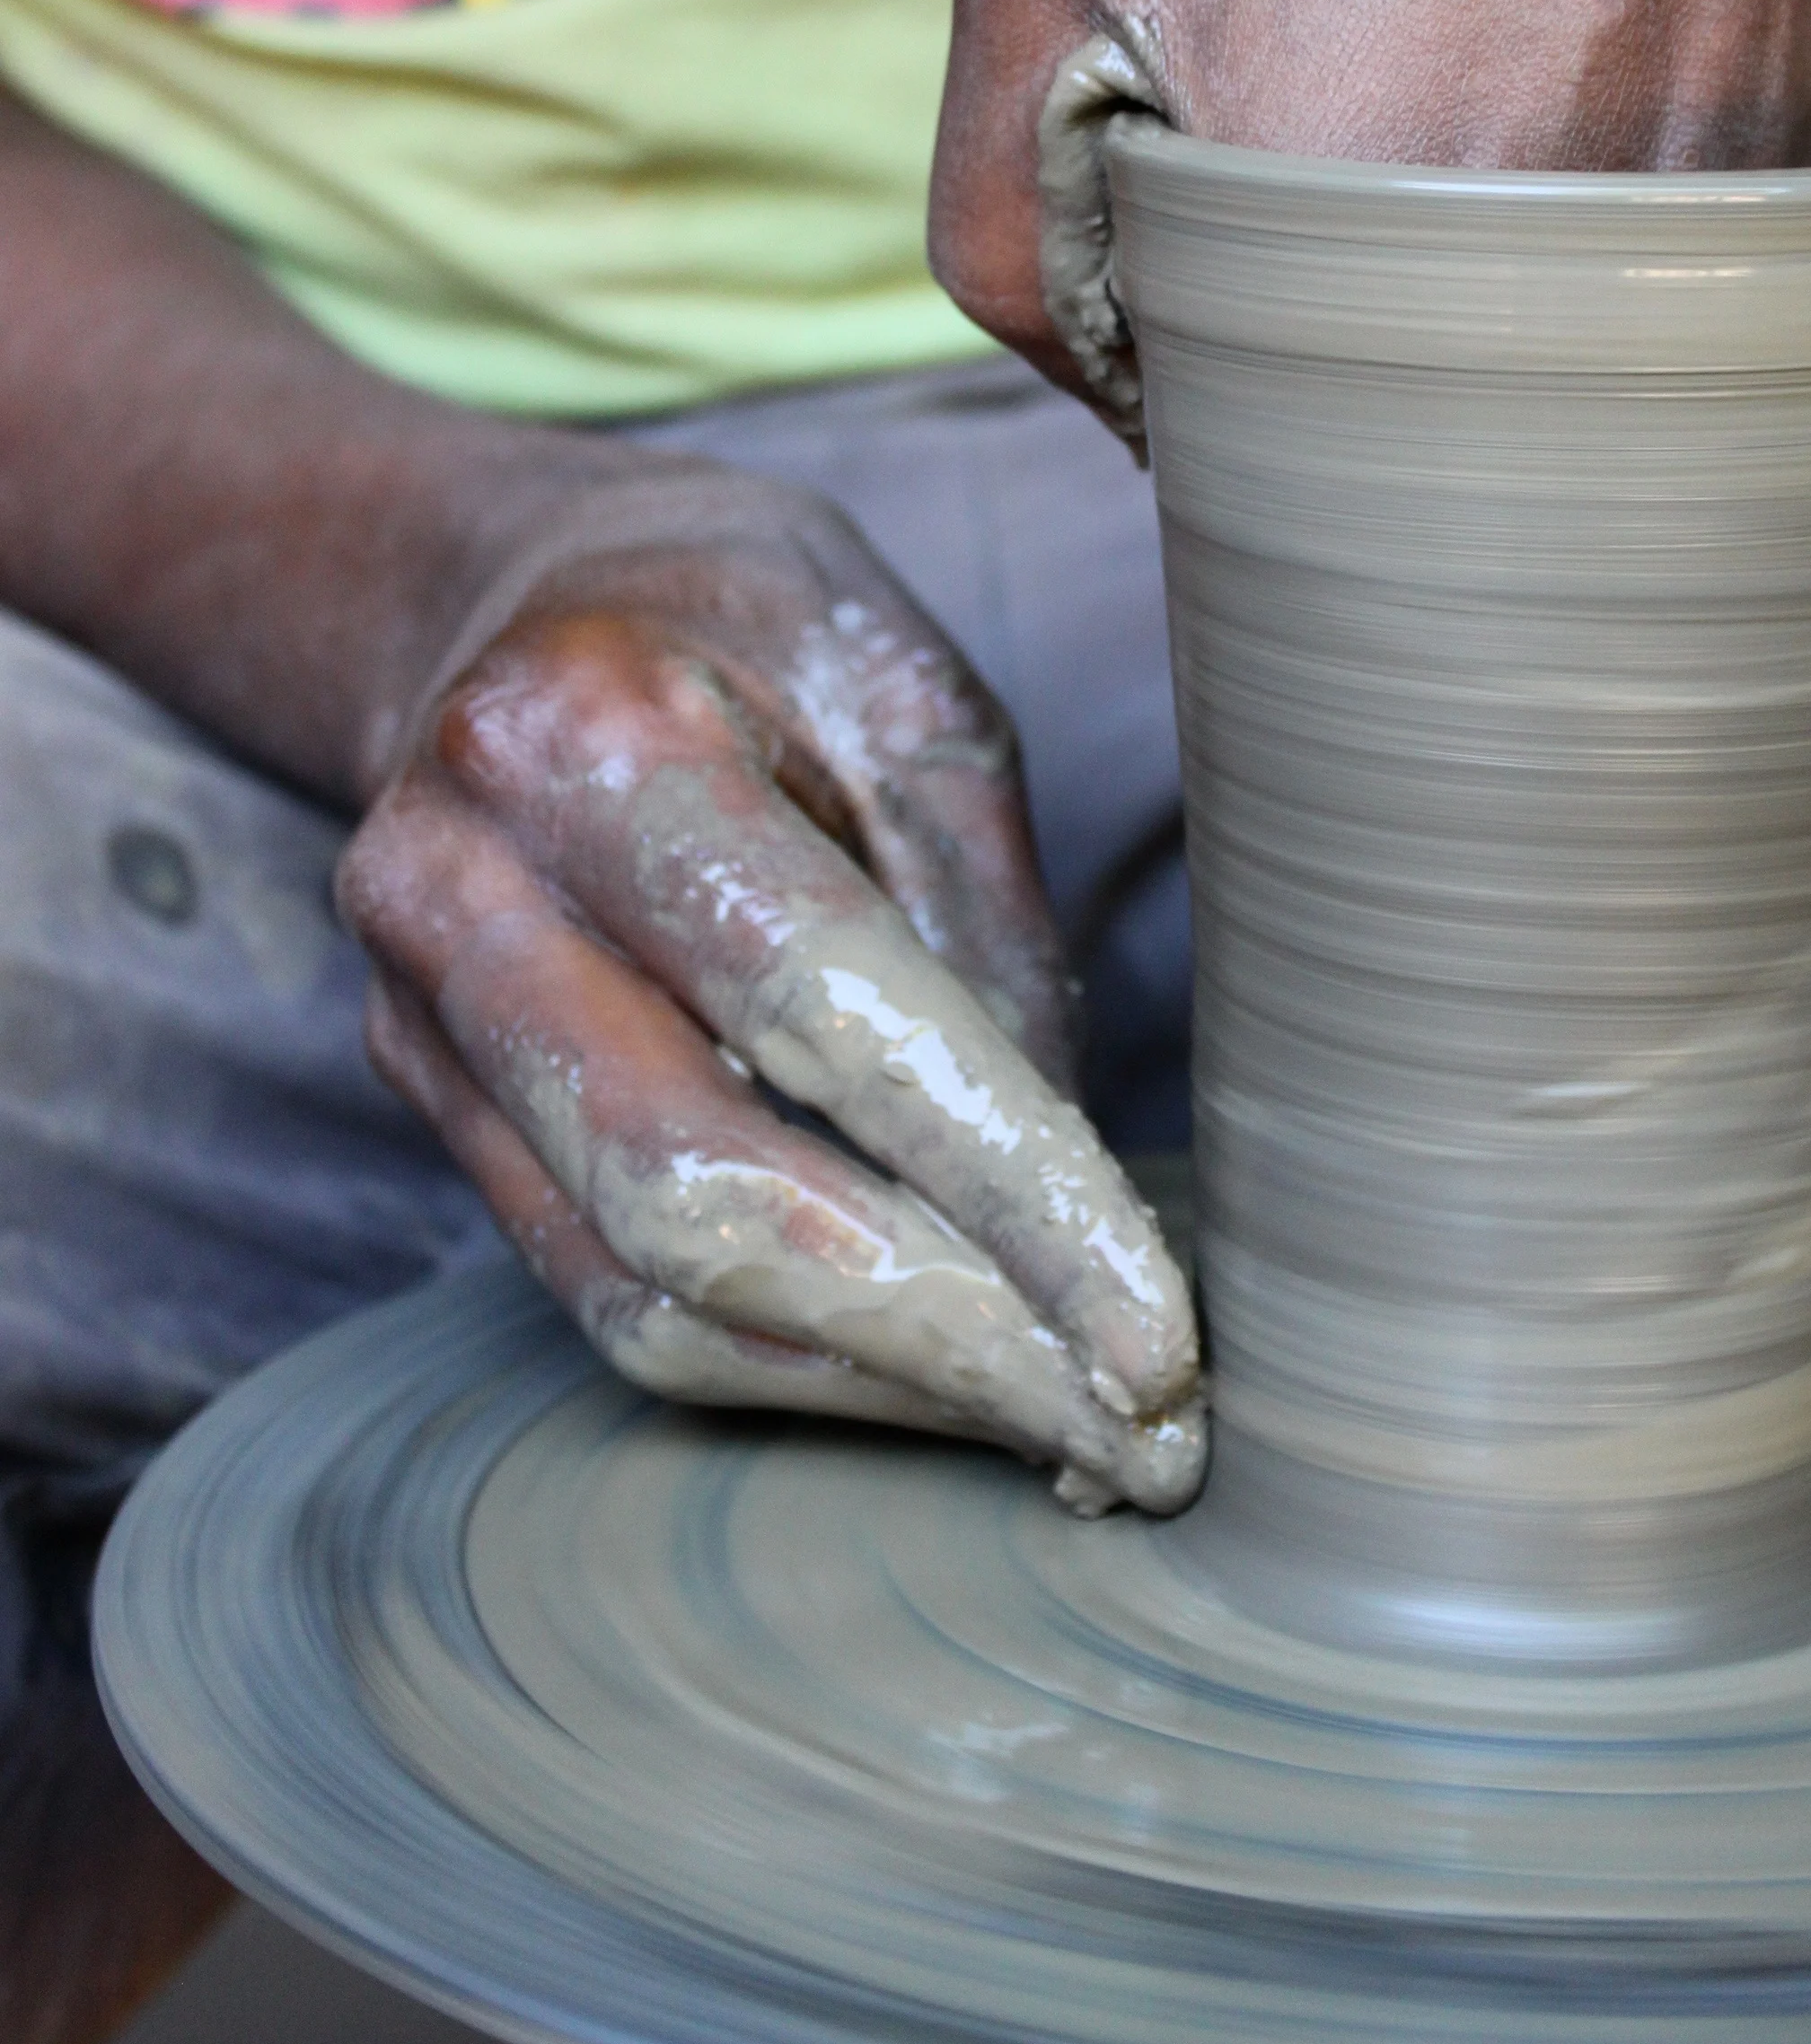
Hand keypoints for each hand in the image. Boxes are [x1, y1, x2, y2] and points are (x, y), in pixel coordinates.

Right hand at [336, 464, 1204, 1513]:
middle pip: (699, 1194)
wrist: (496, 600)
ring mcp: (416, 1013)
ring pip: (639, 1288)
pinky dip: (782, 1369)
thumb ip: (987, 927)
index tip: (1160, 1340)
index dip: (1003, 1190)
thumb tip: (1081, 1197)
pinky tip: (935, 1381)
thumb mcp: (913, 693)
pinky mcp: (424, 1104)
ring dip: (875, 1388)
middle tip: (1139, 1443)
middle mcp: (463, 884)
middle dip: (943, 1342)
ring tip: (1065, 1435)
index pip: (824, 1005)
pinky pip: (599, 1296)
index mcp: (596, 735)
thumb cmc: (746, 630)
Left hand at [929, 0, 1810, 418]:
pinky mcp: (1765, 191)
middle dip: (1272, 268)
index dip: (1138, 286)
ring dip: (1422, 219)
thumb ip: (997, 181)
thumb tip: (1083, 350)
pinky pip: (1604, 259)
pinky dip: (1548, 164)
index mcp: (1312, 272)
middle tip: (1300, 37)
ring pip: (1475, 333)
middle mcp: (1514, 319)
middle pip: (1329, 391)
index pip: (1164, 416)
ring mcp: (1661, 266)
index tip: (1166, 143)